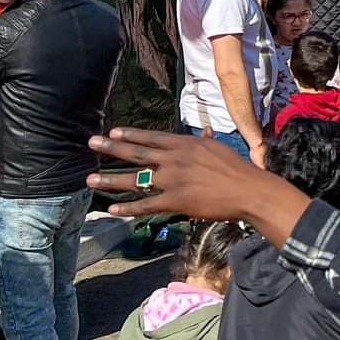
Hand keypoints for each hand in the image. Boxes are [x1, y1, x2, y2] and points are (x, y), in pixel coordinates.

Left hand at [88, 127, 308, 242]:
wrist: (248, 189)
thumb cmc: (236, 169)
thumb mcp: (218, 148)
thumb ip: (205, 140)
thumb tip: (203, 131)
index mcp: (185, 144)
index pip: (152, 137)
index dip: (132, 134)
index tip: (114, 130)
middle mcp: (175, 159)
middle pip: (138, 152)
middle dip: (112, 147)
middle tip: (92, 142)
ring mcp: (174, 179)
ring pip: (136, 179)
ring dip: (111, 179)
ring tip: (90, 178)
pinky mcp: (176, 200)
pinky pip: (147, 204)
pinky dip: (129, 207)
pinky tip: (113, 208)